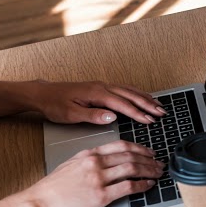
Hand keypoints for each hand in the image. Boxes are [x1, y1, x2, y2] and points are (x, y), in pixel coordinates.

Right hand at [21, 141, 162, 206]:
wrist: (37, 203)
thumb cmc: (49, 189)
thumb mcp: (69, 166)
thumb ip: (87, 162)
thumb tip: (104, 163)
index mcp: (88, 154)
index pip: (120, 145)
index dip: (139, 147)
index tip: (148, 151)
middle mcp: (95, 163)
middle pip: (130, 155)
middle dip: (148, 158)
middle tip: (158, 162)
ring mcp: (99, 178)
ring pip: (133, 168)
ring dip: (149, 170)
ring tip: (157, 172)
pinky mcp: (101, 196)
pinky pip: (129, 187)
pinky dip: (142, 185)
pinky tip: (148, 185)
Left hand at [29, 80, 162, 125]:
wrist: (43, 94)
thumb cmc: (55, 105)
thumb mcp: (71, 114)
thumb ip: (93, 115)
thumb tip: (112, 116)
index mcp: (97, 93)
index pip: (123, 105)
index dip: (138, 113)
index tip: (150, 120)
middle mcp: (102, 87)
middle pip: (130, 95)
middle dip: (148, 104)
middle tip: (162, 113)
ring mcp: (102, 86)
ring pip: (129, 90)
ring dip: (145, 98)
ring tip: (158, 105)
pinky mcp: (101, 88)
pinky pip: (123, 89)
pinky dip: (136, 93)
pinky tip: (142, 97)